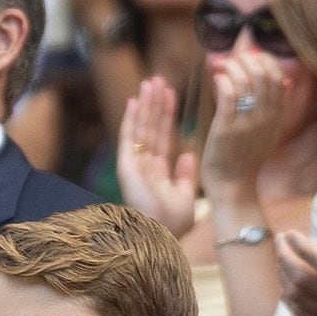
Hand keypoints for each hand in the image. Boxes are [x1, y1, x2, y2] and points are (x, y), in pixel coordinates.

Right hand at [116, 76, 198, 237]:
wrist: (163, 236)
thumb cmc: (174, 223)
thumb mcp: (187, 195)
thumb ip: (186, 174)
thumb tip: (189, 154)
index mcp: (159, 171)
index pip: (164, 136)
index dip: (167, 115)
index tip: (171, 94)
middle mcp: (145, 164)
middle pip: (151, 127)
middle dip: (155, 103)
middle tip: (159, 79)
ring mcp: (134, 164)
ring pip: (141, 128)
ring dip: (145, 105)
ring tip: (149, 82)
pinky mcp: (126, 167)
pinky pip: (128, 138)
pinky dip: (131, 120)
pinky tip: (134, 101)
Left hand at [201, 53, 285, 203]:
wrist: (233, 187)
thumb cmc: (246, 157)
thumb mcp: (269, 132)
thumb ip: (277, 106)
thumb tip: (288, 81)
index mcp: (277, 116)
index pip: (278, 76)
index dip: (264, 60)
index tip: (249, 58)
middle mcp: (266, 118)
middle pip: (263, 74)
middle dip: (246, 59)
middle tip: (232, 60)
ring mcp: (247, 124)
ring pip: (245, 81)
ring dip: (232, 67)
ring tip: (222, 67)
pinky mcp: (227, 129)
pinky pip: (228, 94)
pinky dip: (222, 80)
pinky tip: (217, 79)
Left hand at [276, 231, 316, 315]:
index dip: (302, 246)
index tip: (290, 233)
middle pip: (304, 278)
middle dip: (285, 255)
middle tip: (280, 240)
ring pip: (297, 295)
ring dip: (283, 274)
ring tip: (282, 258)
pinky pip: (299, 312)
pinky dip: (287, 296)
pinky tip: (285, 282)